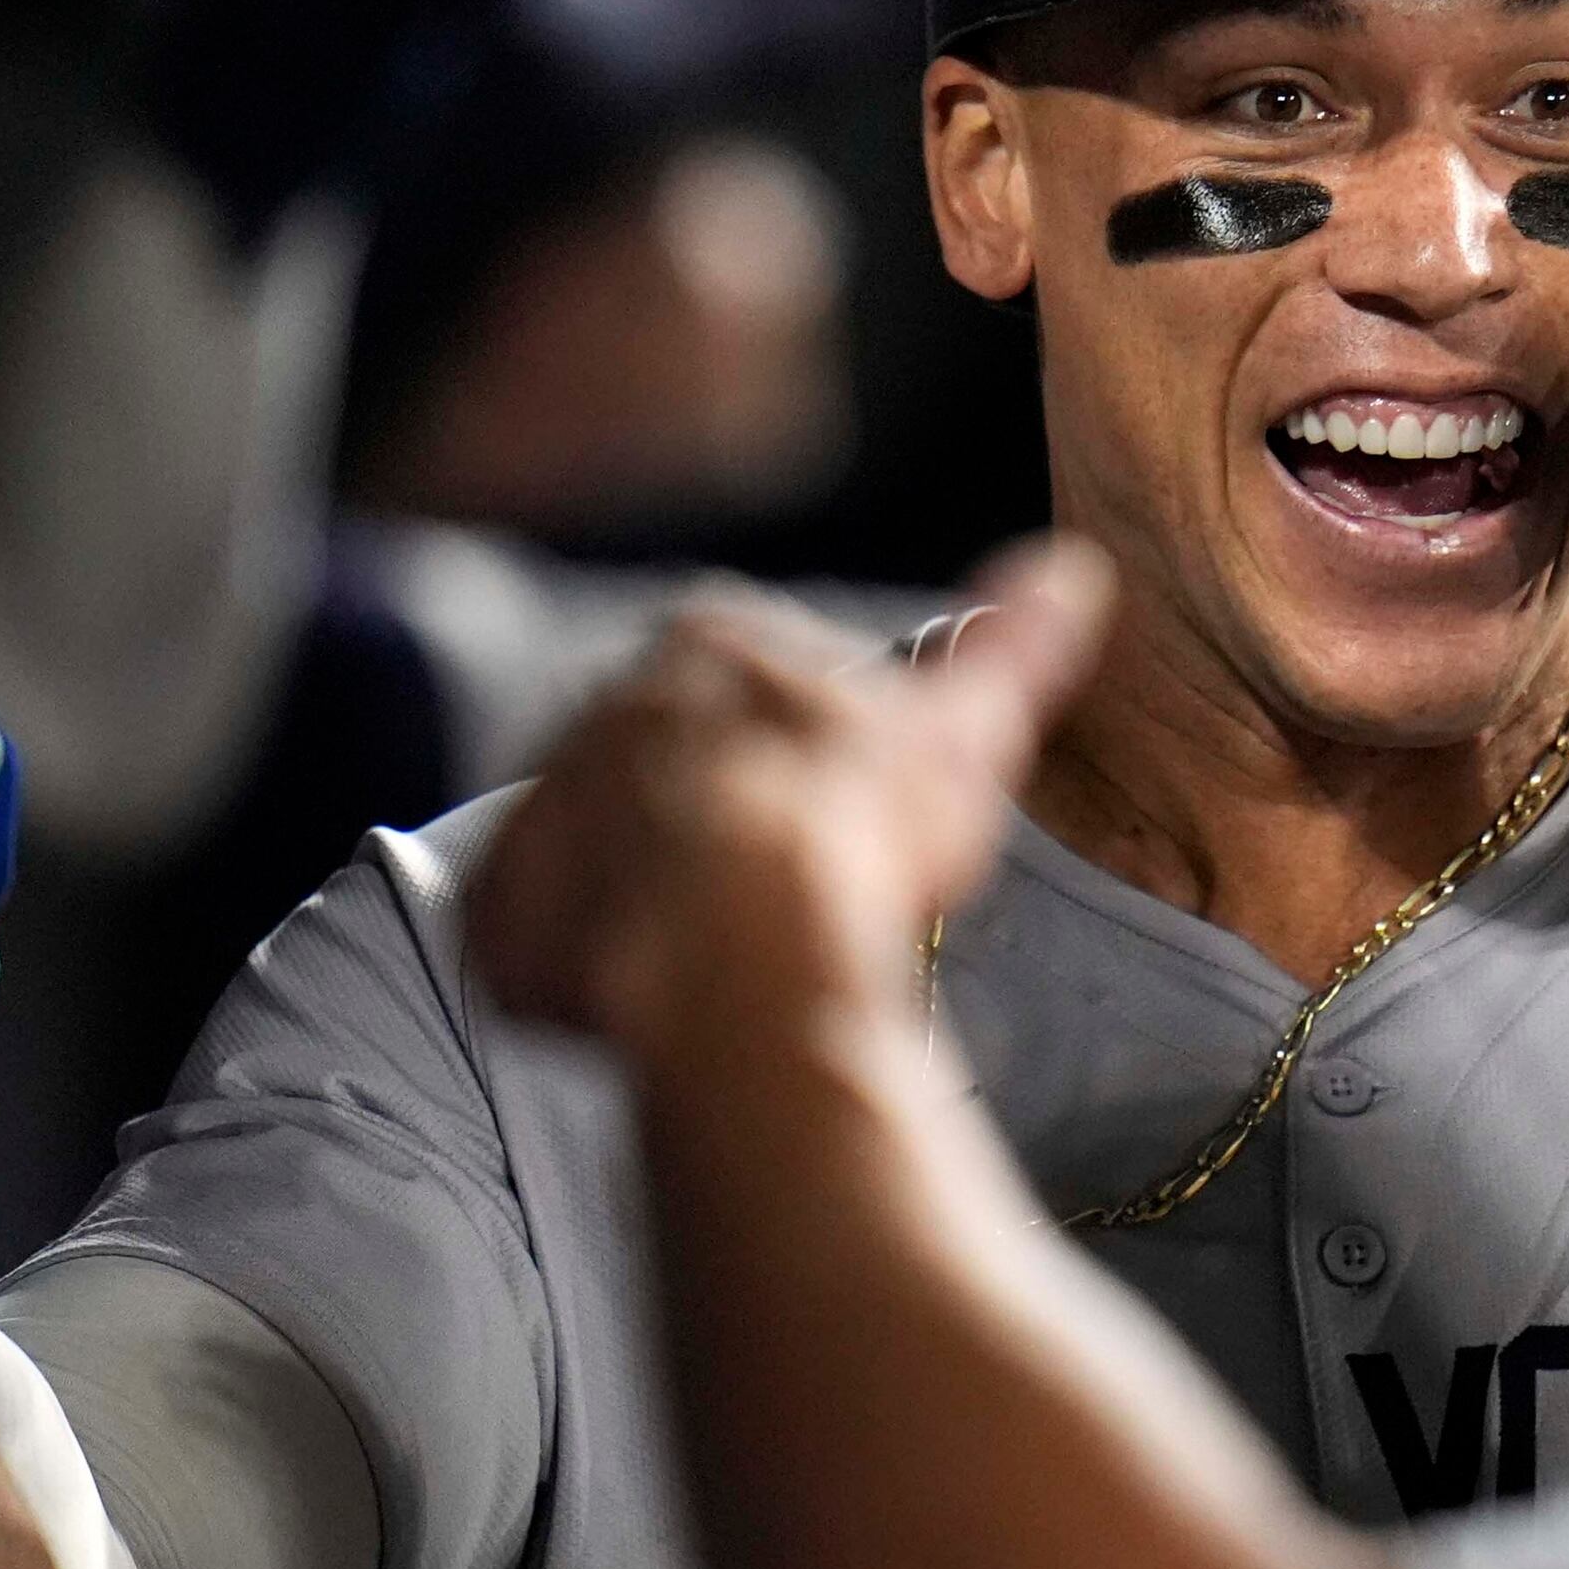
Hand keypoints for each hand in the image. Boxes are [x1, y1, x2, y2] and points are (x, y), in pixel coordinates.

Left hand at [473, 543, 1112, 1071]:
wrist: (746, 944)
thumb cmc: (860, 828)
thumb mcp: (963, 729)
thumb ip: (1009, 646)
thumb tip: (1072, 570)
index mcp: (707, 643)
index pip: (754, 680)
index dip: (807, 753)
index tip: (845, 811)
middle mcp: (600, 707)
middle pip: (668, 763)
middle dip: (719, 819)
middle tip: (787, 893)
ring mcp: (540, 809)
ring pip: (598, 846)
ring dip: (650, 892)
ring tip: (729, 955)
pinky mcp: (497, 916)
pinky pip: (535, 938)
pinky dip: (584, 970)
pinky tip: (656, 998)